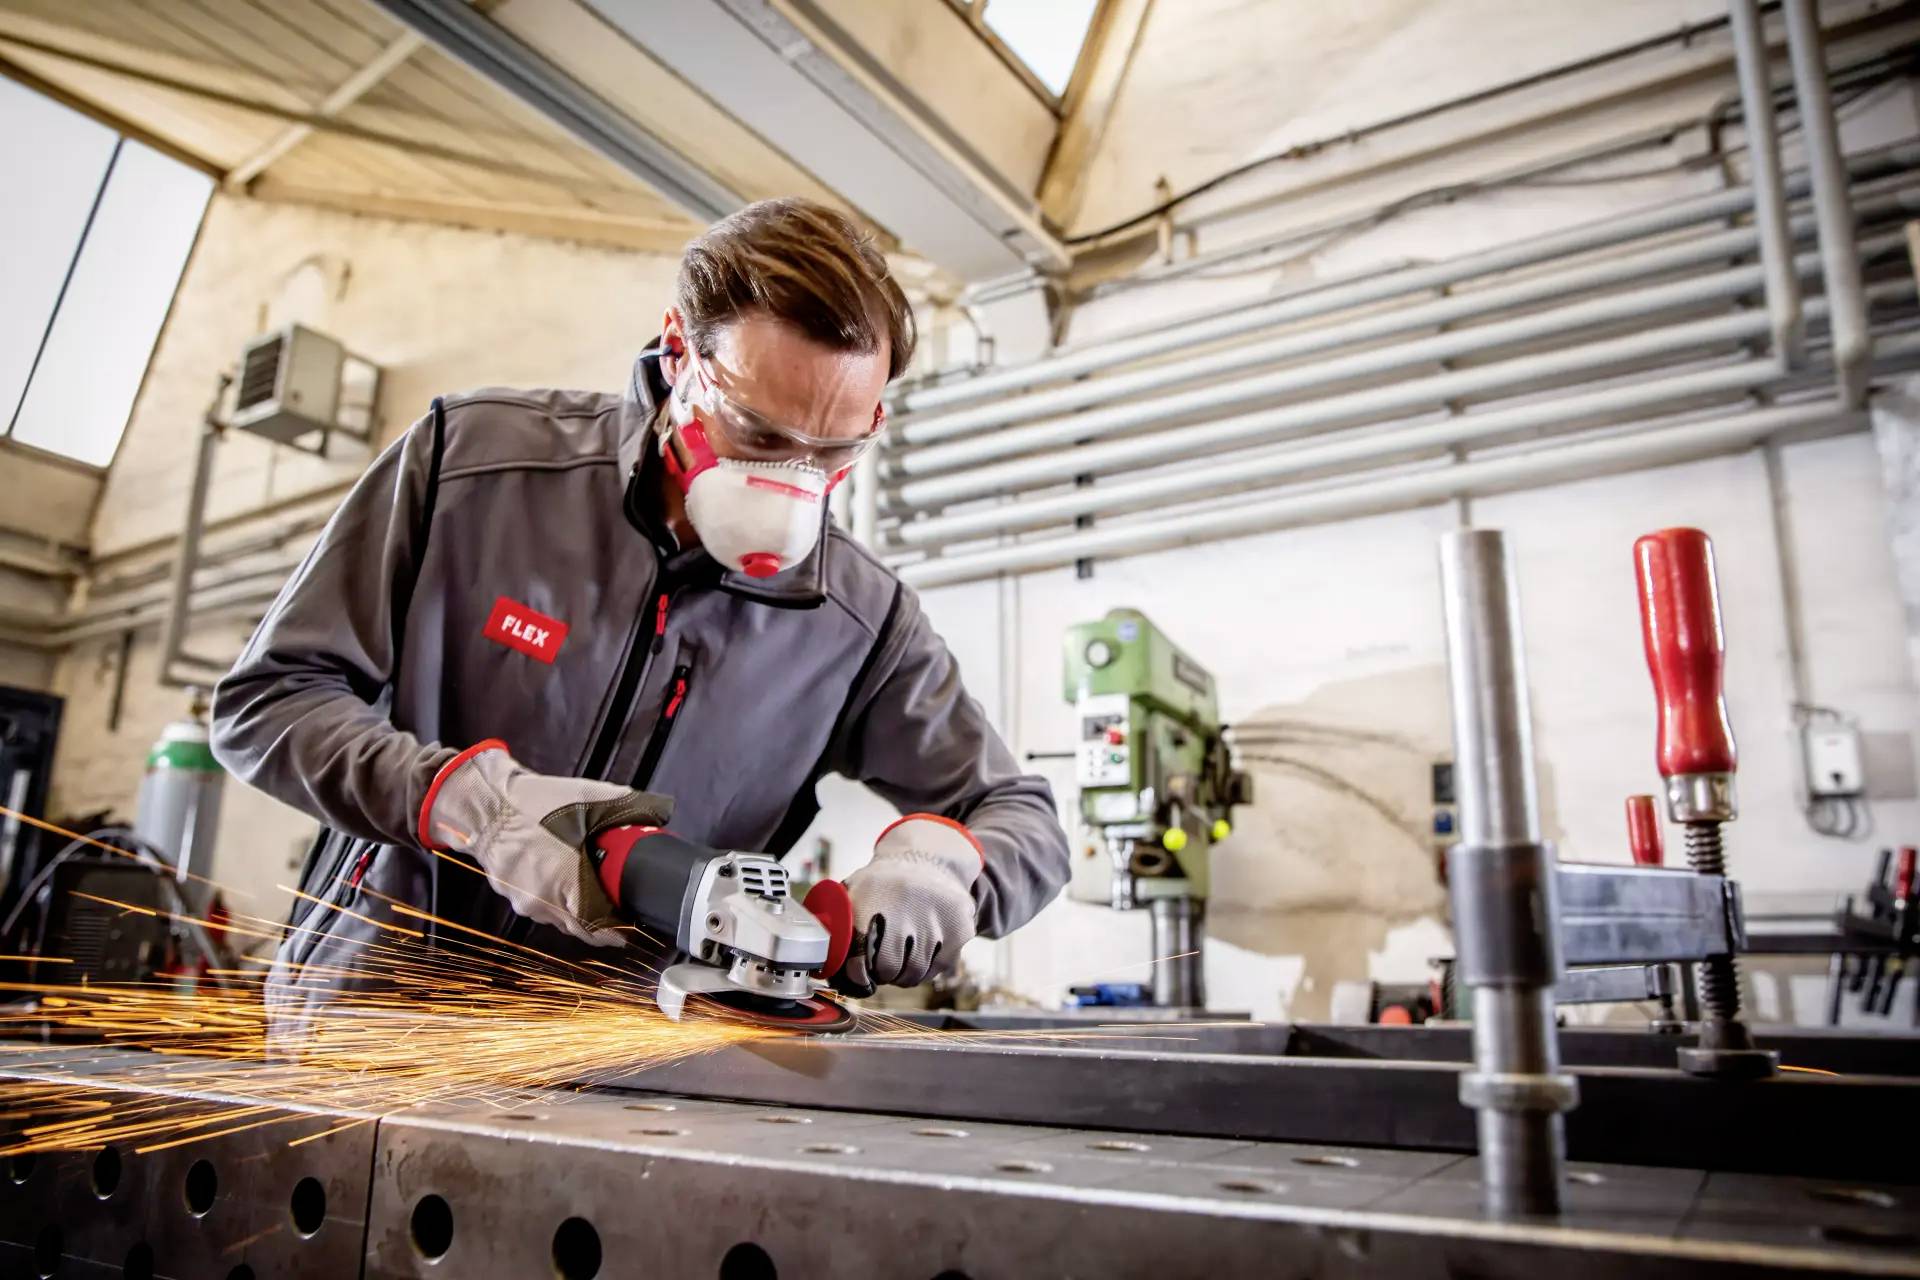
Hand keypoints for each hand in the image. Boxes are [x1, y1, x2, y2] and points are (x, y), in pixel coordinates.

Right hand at [419, 740, 671, 945]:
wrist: (484, 803)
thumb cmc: (531, 804)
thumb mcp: (587, 797)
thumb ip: (628, 805)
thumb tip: (661, 810)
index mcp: (567, 884)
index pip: (597, 926)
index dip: (616, 930)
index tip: (630, 927)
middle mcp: (544, 901)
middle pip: (579, 925)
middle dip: (599, 921)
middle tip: (617, 913)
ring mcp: (524, 900)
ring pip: (558, 916)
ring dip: (576, 909)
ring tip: (593, 892)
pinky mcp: (510, 893)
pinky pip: (539, 903)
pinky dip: (555, 897)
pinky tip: (564, 879)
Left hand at [842, 814, 981, 988]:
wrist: (928, 862)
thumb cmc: (883, 886)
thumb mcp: (854, 891)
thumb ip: (836, 925)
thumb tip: (826, 967)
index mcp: (871, 896)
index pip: (858, 955)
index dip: (855, 974)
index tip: (857, 977)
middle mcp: (905, 905)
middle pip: (887, 968)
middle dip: (880, 972)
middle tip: (880, 963)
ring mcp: (936, 918)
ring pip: (913, 974)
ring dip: (903, 973)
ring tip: (901, 953)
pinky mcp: (959, 929)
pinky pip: (936, 970)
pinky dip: (925, 968)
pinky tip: (921, 948)